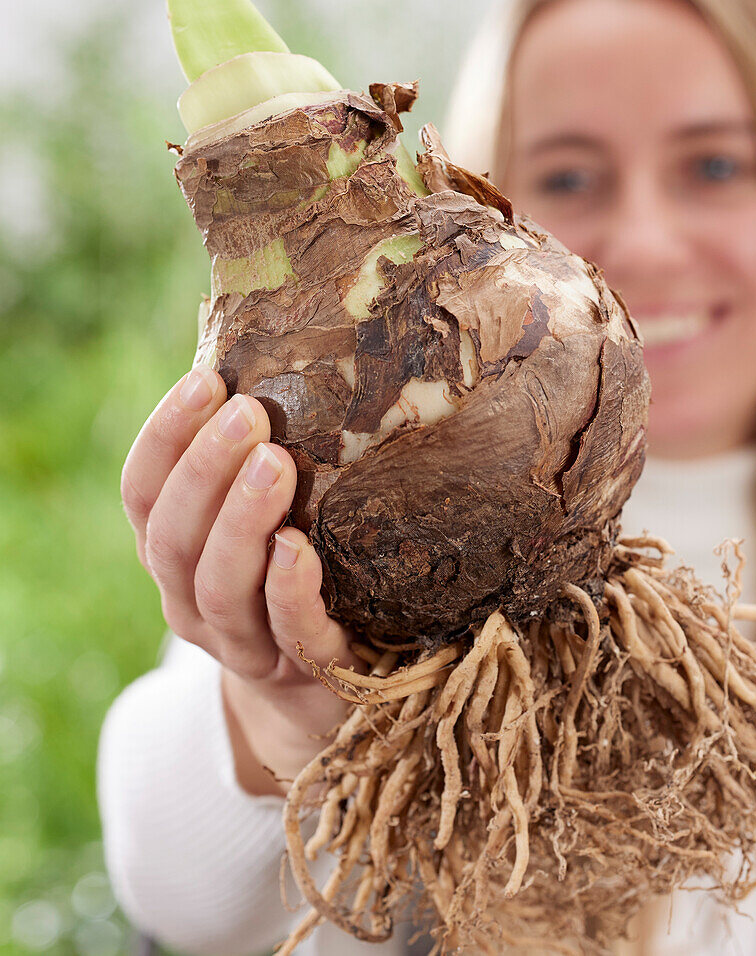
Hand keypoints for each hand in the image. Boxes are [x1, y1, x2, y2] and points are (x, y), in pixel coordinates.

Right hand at [121, 365, 358, 795]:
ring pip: (219, 586)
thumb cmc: (288, 576)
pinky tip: (298, 549)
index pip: (143, 492)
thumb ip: (251, 461)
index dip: (165, 436)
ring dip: (241, 520)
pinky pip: (288, 635)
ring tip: (275, 462)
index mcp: (172, 552)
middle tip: (248, 413)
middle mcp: (190, 598)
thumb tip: (270, 358)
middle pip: (175, 536)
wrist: (318, 690)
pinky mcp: (301, 670)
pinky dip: (288, 591)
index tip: (206, 380)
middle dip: (205, 469)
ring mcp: (240, 642)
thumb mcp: (259, 518)